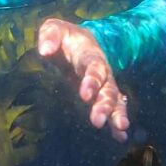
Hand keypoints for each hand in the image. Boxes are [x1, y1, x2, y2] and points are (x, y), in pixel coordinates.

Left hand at [37, 17, 129, 141]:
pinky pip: (114, 110)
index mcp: (90, 55)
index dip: (92, 80)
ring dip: (116, 114)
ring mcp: (105, 85)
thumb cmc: (65, 37)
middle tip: (97, 121)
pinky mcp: (101, 97)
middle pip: (108, 88)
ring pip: (115, 100)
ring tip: (120, 129)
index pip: (94, 68)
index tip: (85, 95)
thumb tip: (44, 50)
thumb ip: (50, 35)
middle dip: (104, 105)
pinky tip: (120, 137)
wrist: (81, 42)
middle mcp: (103, 72)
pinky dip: (116, 124)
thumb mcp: (55, 28)